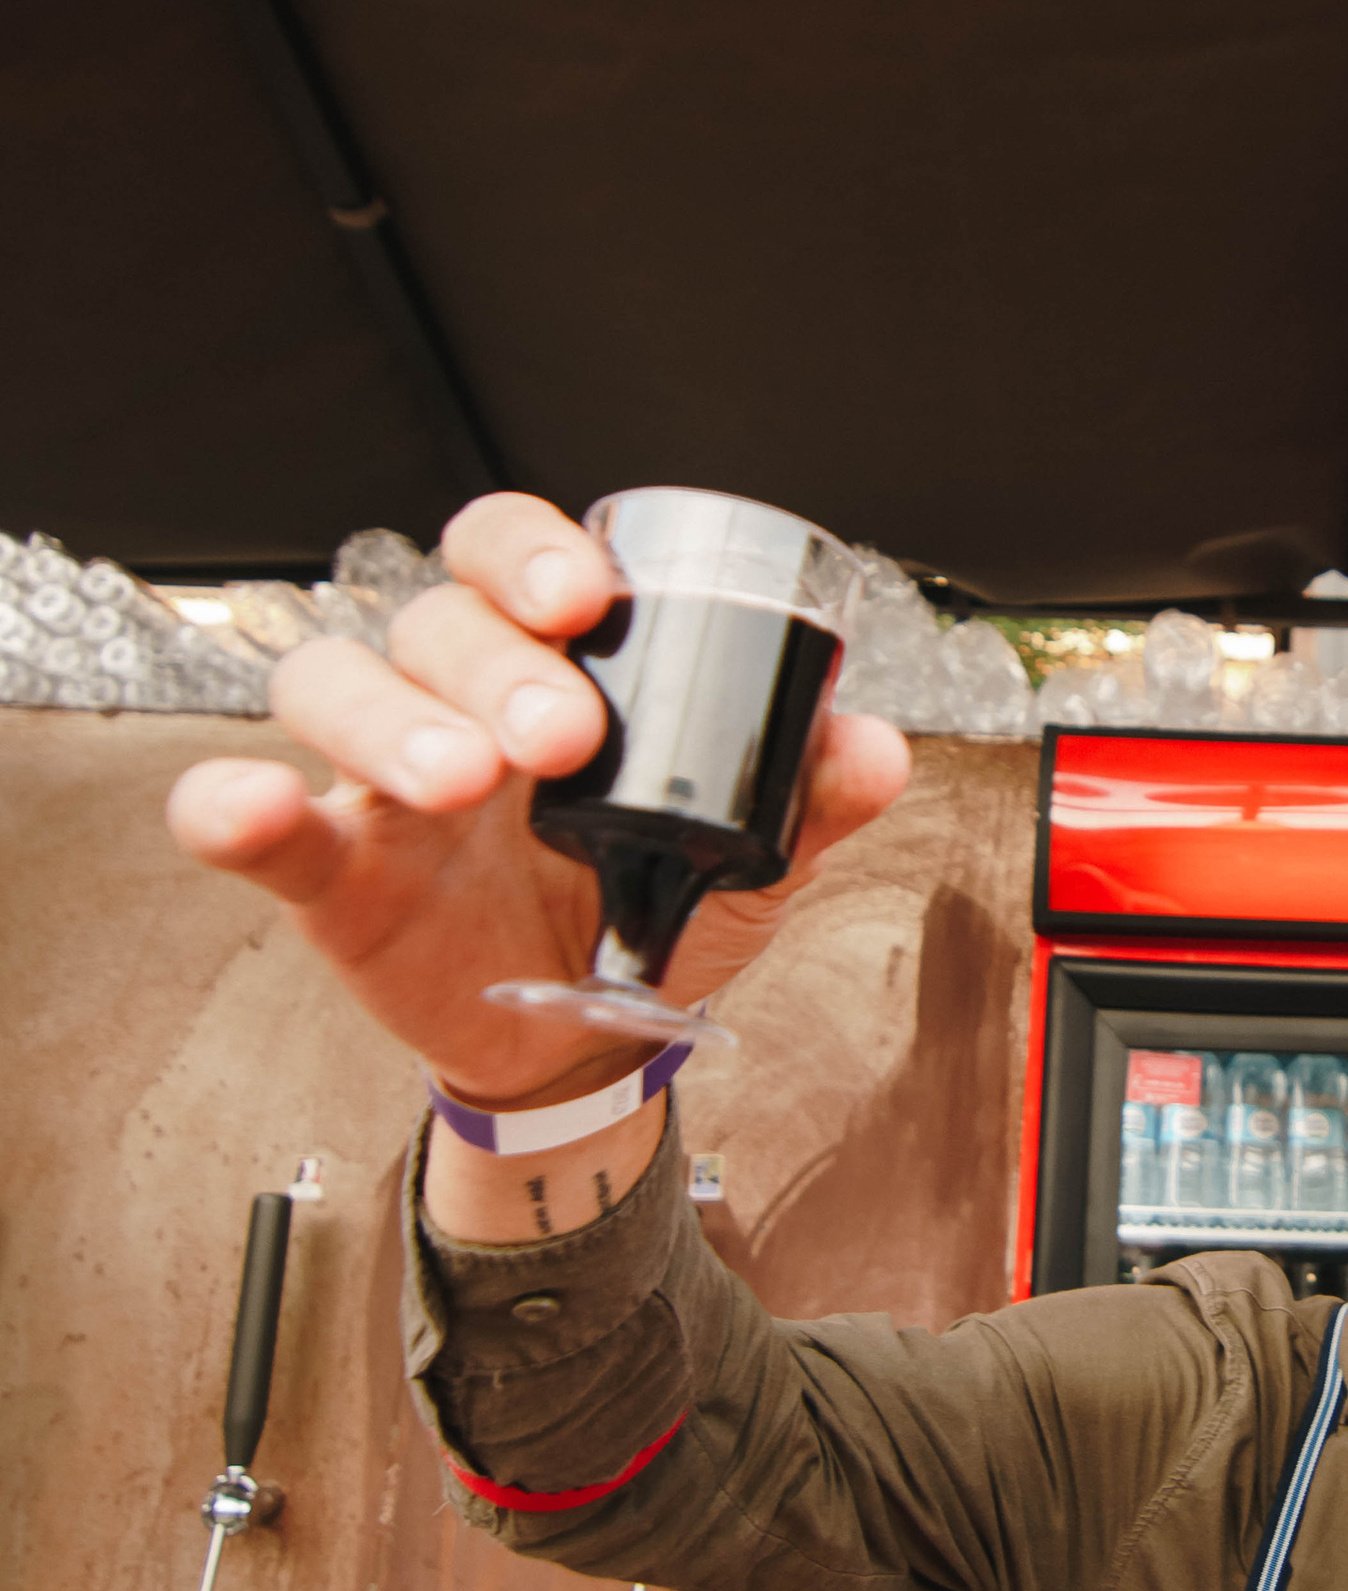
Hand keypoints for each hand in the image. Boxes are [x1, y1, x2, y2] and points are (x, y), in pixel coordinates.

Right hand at [164, 493, 909, 1106]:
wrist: (591, 1041)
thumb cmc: (645, 908)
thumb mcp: (746, 857)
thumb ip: (809, 799)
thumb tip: (874, 749)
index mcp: (549, 665)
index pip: (510, 556)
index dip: (532, 549)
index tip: (587, 591)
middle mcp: (449, 697)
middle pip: (432, 619)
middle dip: (495, 659)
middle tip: (562, 733)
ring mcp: (378, 781)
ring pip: (333, 687)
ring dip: (390, 719)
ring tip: (460, 780)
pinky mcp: (328, 872)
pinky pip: (246, 817)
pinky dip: (230, 802)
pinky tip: (253, 805)